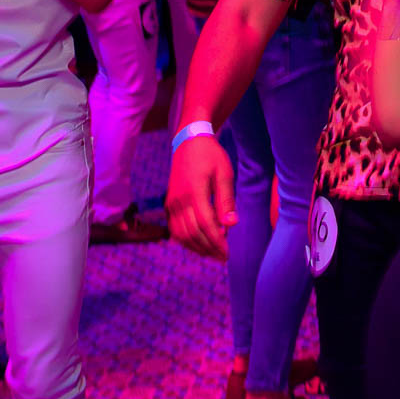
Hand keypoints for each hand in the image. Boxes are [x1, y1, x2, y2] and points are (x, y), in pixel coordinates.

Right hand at [166, 134, 236, 259]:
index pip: (205, 224)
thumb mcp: (224, 174)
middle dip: (209, 248)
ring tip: (212, 254)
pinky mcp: (168, 204)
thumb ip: (226, 201)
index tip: (227, 252)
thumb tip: (231, 225)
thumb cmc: (211, 156)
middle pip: (193, 233)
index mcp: (194, 191)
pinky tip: (198, 245)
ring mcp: (171, 202)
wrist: (189, 142)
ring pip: (181, 234)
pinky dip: (185, 240)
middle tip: (223, 257)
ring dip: (197, 247)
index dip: (216, 241)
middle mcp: (179, 200)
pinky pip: (174, 228)